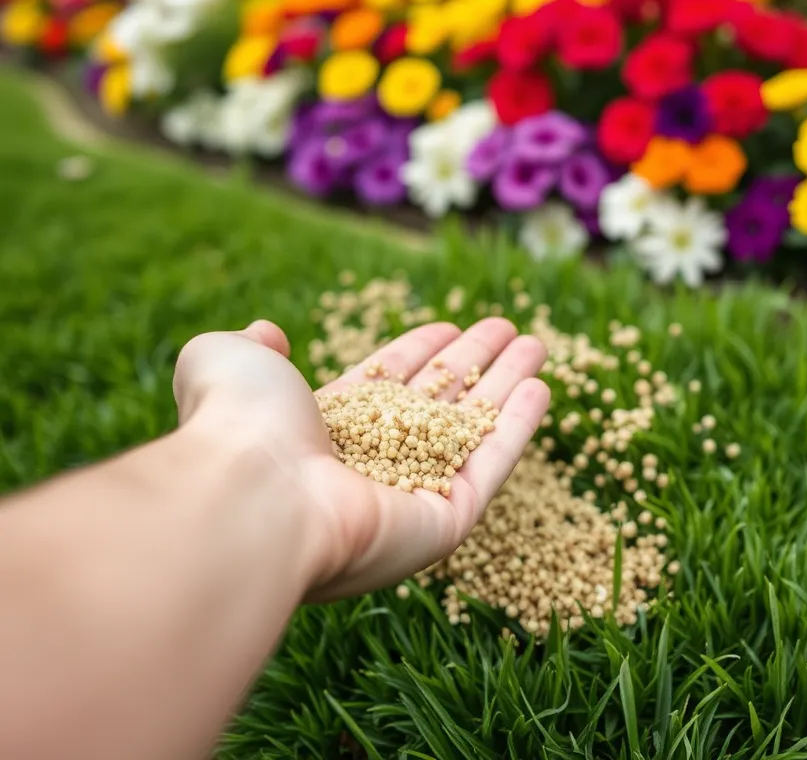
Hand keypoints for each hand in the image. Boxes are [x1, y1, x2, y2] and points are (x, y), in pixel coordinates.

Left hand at [173, 318, 549, 600]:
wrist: (254, 494)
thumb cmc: (239, 424)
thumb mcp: (223, 360)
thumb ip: (247, 345)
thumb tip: (269, 333)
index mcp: (322, 429)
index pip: (385, 384)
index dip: (420, 354)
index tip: (451, 328)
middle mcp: (369, 464)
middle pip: (436, 403)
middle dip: (473, 365)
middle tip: (509, 329)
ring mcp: (410, 495)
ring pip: (470, 429)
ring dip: (505, 385)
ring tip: (538, 344)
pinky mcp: (444, 522)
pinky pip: (489, 466)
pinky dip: (517, 428)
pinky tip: (540, 387)